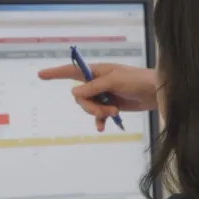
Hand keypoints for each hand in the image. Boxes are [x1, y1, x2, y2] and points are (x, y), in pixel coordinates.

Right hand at [38, 63, 157, 131]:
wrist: (157, 91)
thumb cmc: (137, 80)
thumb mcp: (114, 81)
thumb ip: (93, 87)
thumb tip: (73, 93)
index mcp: (96, 71)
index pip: (71, 71)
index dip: (55, 73)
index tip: (41, 75)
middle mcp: (97, 82)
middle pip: (80, 97)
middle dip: (90, 106)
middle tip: (107, 109)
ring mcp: (103, 94)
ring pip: (88, 107)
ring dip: (99, 113)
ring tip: (114, 112)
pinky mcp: (110, 105)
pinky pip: (97, 116)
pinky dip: (100, 121)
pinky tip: (103, 127)